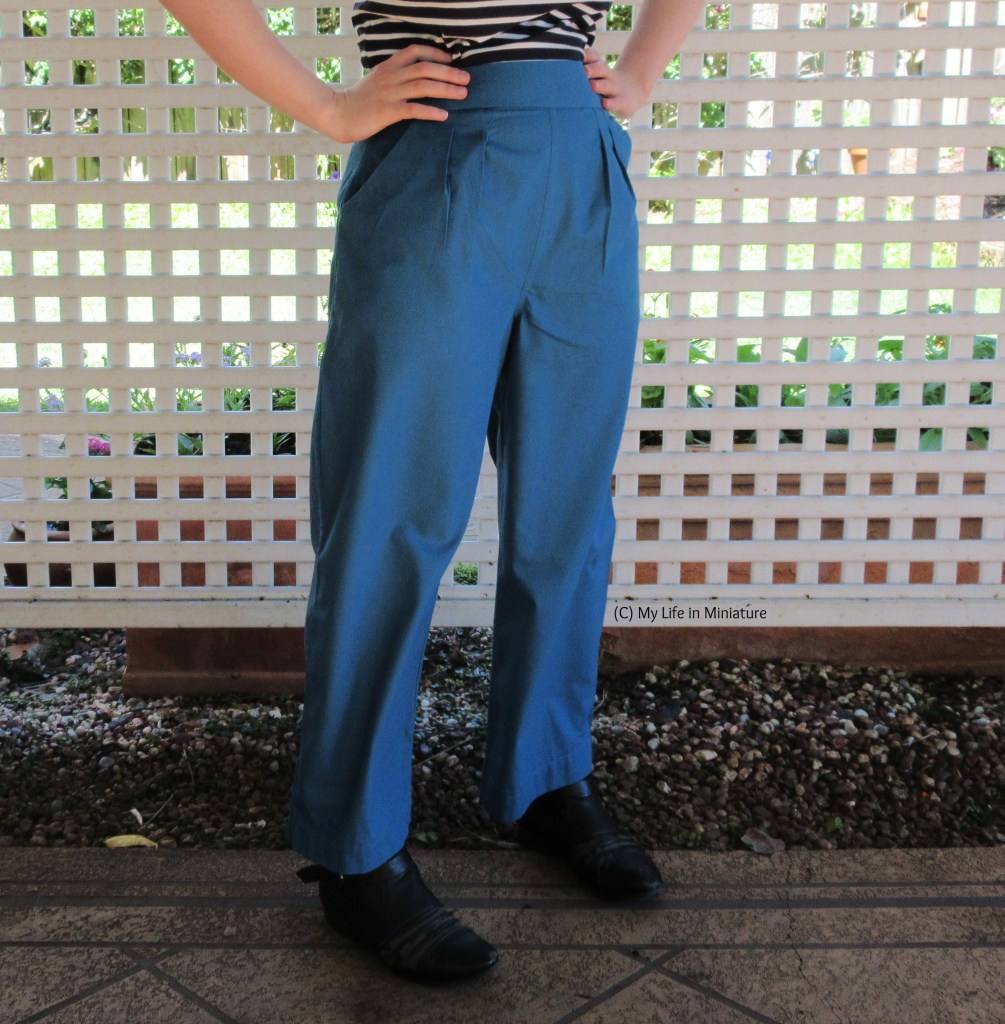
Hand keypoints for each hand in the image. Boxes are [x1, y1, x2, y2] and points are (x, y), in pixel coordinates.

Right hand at [323, 44, 469, 142]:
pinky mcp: (387, 112)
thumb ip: (394, 77)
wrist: (338, 114)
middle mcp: (391, 77)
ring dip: (446, 89)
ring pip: (423, 86)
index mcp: (388, 67)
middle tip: (467, 78)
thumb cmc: (359, 101)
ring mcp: (389, 94)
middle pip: (425, 68)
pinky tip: (444, 115)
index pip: (415, 51)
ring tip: (463, 94)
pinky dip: (431, 111)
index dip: (435, 53)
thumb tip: (416, 79)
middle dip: (449, 72)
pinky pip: (413, 110)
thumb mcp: (376, 81)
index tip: (451, 59)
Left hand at [582, 46, 648, 120]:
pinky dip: (610, 103)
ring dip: (600, 85)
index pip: (594, 56)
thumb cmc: (605, 85)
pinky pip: (615, 103)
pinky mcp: (622, 102)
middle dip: (592, 69)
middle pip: (600, 68)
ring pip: (607, 85)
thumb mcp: (597, 76)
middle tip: (583, 70)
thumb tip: (557, 70)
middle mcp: (607, 75)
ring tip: (593, 86)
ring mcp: (616, 88)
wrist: (632, 92)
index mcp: (600, 67)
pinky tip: (604, 104)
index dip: (587, 55)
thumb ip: (582, 73)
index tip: (576, 55)